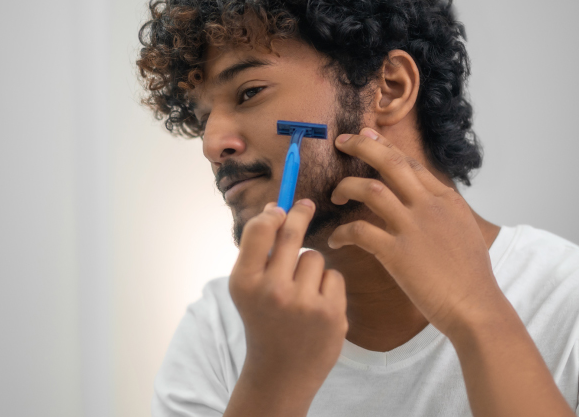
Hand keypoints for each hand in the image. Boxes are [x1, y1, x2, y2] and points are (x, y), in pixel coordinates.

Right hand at [227, 200, 347, 413]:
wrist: (281, 373)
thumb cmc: (264, 321)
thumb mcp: (248, 289)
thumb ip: (257, 251)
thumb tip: (278, 208)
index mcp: (245, 283)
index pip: (259, 230)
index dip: (273, 213)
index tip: (282, 207)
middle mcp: (272, 291)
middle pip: (291, 233)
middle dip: (300, 214)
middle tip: (306, 205)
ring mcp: (304, 303)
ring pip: (314, 257)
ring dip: (310, 268)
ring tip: (300, 294)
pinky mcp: (330, 313)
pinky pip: (333, 276)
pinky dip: (327, 287)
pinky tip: (316, 309)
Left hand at [328, 128, 501, 334]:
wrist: (476, 306)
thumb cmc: (470, 276)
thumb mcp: (463, 230)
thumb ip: (441, 210)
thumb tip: (424, 200)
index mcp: (446, 199)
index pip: (410, 163)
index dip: (385, 147)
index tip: (367, 137)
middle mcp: (429, 206)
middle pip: (390, 164)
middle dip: (362, 147)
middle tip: (343, 141)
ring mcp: (413, 228)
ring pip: (371, 190)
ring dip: (347, 187)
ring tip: (335, 195)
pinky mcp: (397, 253)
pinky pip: (360, 232)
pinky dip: (342, 233)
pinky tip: (335, 241)